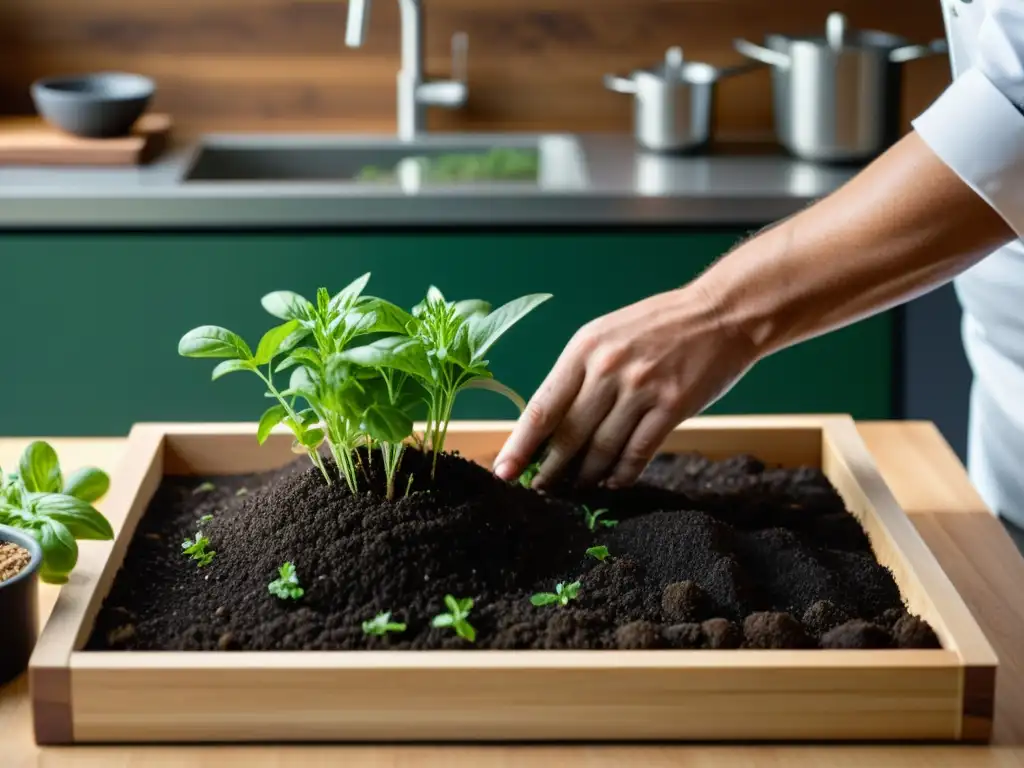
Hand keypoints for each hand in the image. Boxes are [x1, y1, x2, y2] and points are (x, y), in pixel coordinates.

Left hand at [491, 282, 758, 489]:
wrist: (721, 313)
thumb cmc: (658, 326)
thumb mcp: (607, 334)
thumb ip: (580, 373)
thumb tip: (550, 423)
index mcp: (583, 349)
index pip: (542, 408)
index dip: (520, 445)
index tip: (503, 471)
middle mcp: (607, 368)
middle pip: (568, 434)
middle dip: (549, 470)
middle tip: (540, 491)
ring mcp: (641, 388)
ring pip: (602, 448)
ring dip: (587, 476)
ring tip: (577, 489)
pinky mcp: (672, 406)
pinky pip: (638, 452)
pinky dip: (622, 473)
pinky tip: (613, 482)